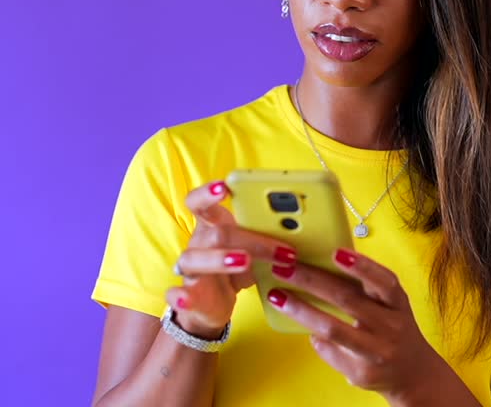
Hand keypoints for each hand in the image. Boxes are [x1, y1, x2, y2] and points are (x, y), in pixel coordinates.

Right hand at [165, 180, 298, 339]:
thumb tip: (313, 226)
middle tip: (281, 249)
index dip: (208, 192)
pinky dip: (179, 296)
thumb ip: (272, 234)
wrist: (214, 304)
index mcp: (212, 225)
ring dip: (220, 259)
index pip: (200, 201)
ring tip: (245, 261)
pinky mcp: (188, 297)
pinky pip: (176, 294)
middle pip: (216, 232)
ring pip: (194, 259)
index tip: (225, 186)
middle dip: (251, 239)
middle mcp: (198, 243)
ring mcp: (191, 270)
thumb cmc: (239, 267)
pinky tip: (184, 297)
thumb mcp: (256, 248)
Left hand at [265, 248, 455, 403]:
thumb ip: (364, 291)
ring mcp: (376, 351)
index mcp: (397, 303)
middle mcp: (390, 325)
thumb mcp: (390, 306)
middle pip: (348, 299)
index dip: (361, 266)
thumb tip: (319, 273)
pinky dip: (315, 339)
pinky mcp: (362, 372)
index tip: (336, 252)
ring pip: (334, 328)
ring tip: (279, 296)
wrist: (414, 374)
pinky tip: (304, 330)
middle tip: (285, 267)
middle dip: (312, 280)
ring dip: (302, 310)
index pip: (383, 281)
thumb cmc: (394, 329)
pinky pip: (331, 351)